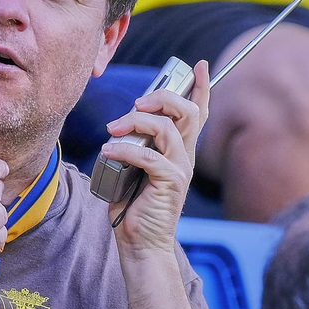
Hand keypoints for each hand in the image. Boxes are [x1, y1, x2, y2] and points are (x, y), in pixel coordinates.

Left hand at [100, 60, 211, 255]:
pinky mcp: (169, 184)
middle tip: (136, 103)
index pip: (197, 113)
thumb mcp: (134, 169)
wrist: (140, 244)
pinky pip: (149, 156)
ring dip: (137, 121)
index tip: (197, 65)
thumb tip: (119, 126)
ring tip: (113, 129)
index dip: (200, 87)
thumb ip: (135, 146)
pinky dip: (125, 149)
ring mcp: (180, 169)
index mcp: (180, 150)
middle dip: (163, 97)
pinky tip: (108, 150)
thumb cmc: (134, 207)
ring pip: (167, 128)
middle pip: (188, 111)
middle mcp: (185, 157)